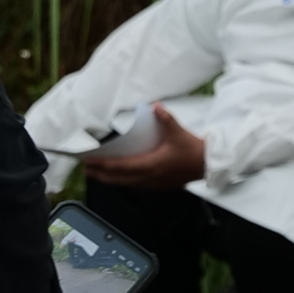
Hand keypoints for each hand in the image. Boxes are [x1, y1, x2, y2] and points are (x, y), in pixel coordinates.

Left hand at [81, 107, 209, 191]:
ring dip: (110, 179)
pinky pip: (135, 185)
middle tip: (86, 169)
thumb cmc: (193, 151)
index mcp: (151, 165)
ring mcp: (153, 183)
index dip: (104, 165)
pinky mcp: (158, 185)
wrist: (207, 164)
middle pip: (119, 179)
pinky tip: (119, 178)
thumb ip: (166, 119)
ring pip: (126, 184)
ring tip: (98, 174)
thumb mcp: (179, 133)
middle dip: (101, 174)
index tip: (90, 161)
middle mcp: (149, 177)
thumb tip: (155, 107)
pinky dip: (123, 182)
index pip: (121, 166)